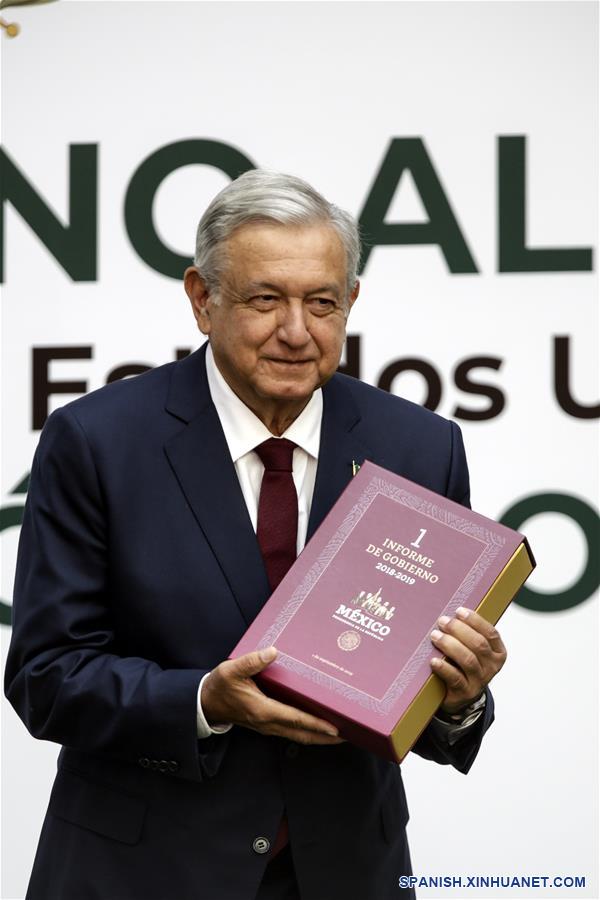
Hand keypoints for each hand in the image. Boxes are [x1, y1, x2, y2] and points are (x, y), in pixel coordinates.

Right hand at [202, 647, 343, 744]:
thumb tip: (273, 652)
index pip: (295, 719)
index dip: (316, 724)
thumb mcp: (232, 670)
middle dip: (325, 737)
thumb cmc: (219, 686)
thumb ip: (252, 662)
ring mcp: (267, 726)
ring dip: (318, 737)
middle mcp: (268, 723)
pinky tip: (317, 725)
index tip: (335, 728)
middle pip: (302, 734)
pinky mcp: (266, 724)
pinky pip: (291, 731)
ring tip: (340, 733)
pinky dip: (307, 731)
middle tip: (349, 734)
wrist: (205, 703)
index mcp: (262, 710)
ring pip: (298, 736)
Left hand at [430, 607, 506, 713]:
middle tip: (443, 621)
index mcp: (498, 653)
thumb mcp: (473, 650)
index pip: (491, 633)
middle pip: (479, 645)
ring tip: (435, 636)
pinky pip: (455, 679)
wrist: (461, 695)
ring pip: (468, 660)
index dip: (475, 620)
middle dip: (459, 630)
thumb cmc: (464, 664)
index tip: (459, 611)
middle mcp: (492, 667)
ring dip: (450, 645)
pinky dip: (444, 668)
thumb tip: (450, 613)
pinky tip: (434, 661)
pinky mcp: (465, 693)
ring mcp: (479, 681)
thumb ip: (468, 634)